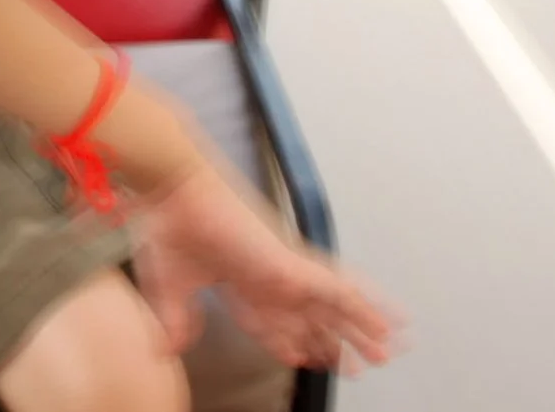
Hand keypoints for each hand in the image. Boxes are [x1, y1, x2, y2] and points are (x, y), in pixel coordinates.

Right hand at [130, 165, 395, 371]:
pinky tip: (385, 324)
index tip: (305, 357)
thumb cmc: (169, 226)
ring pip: (333, 307)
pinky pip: (340, 292)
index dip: (291, 342)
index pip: (274, 321)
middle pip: (311, 318)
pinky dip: (363, 309)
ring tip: (385, 351)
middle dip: (333, 342)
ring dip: (359, 329)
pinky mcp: (292, 266)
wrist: (175, 189)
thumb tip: (169, 348)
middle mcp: (269, 278)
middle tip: (357, 364)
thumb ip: (175, 318)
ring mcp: (284, 271)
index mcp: (241, 282)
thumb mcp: (169, 285)